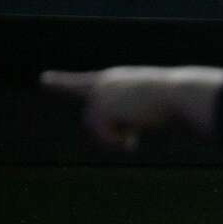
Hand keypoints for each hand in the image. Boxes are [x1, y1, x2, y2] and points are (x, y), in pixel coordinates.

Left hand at [39, 65, 222, 150]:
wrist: (179, 95)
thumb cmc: (174, 102)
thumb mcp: (151, 111)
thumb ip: (132, 120)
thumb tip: (130, 140)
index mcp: (115, 81)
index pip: (83, 83)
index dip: (62, 83)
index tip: (43, 81)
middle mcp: (103, 85)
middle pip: (92, 122)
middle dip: (109, 138)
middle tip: (129, 141)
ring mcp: (100, 96)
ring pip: (96, 130)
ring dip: (116, 139)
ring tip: (137, 131)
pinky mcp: (100, 108)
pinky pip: (103, 137)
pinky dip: (118, 142)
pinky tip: (134, 133)